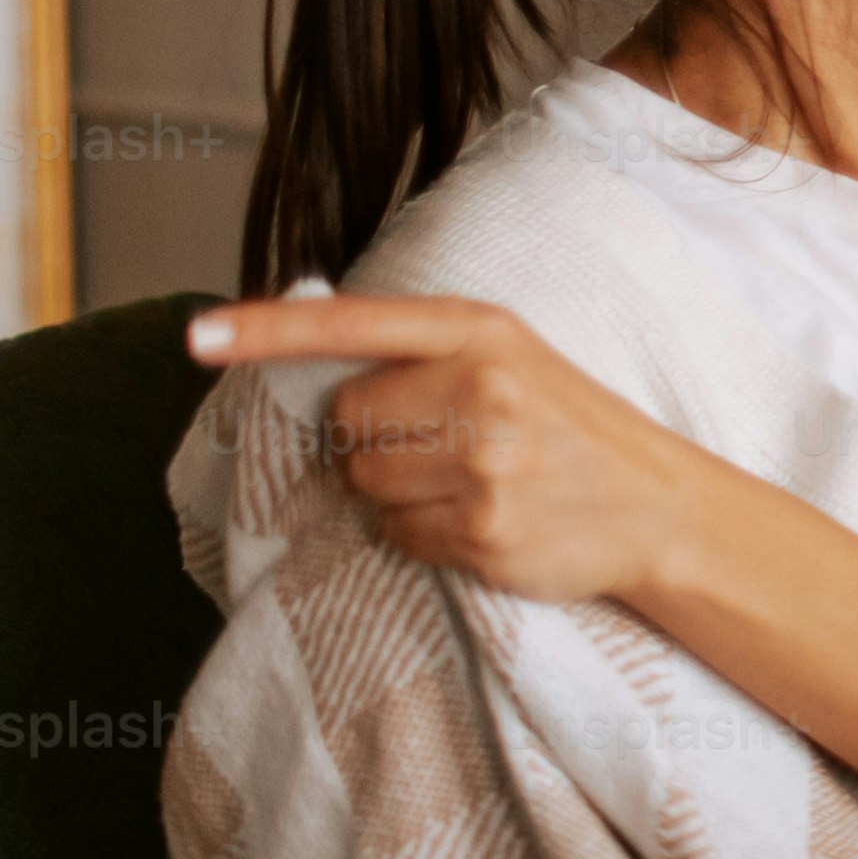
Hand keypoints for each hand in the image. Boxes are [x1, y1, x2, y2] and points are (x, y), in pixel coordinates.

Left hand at [190, 293, 718, 608]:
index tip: (197, 338)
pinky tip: (481, 522)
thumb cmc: (573, 429)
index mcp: (485, 332)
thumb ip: (426, 358)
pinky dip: (423, 534)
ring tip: (468, 486)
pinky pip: (396, 535)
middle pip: (348, 420)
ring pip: (365, 482)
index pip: (354, 324)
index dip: (268, 330)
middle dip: (375, 440)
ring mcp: (485, 463)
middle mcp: (483, 389)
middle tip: (442, 447)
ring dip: (397, 493)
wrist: (660, 506)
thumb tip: (316, 381)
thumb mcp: (515, 361)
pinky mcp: (482, 531)